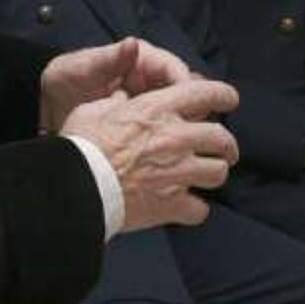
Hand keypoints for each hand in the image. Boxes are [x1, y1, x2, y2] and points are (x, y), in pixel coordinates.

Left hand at [40, 37, 193, 131]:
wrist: (45, 106)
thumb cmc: (66, 78)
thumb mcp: (84, 67)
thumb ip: (109, 59)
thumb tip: (132, 44)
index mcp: (141, 60)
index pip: (174, 69)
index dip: (186, 85)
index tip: (190, 103)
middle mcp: (151, 80)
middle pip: (185, 93)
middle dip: (191, 109)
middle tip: (188, 130)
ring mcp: (148, 104)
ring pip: (179, 114)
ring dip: (182, 127)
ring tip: (181, 146)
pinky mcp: (142, 125)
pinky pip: (163, 132)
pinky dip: (168, 141)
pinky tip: (167, 154)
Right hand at [61, 78, 239, 231]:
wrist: (75, 187)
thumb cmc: (81, 145)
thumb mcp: (94, 109)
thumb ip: (114, 102)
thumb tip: (120, 96)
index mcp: (159, 109)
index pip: (208, 93)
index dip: (224, 95)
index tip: (229, 100)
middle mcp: (176, 137)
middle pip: (221, 138)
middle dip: (227, 144)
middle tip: (225, 150)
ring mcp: (177, 173)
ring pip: (217, 172)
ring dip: (214, 173)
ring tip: (207, 176)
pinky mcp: (171, 204)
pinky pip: (199, 210)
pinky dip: (194, 209)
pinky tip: (186, 208)